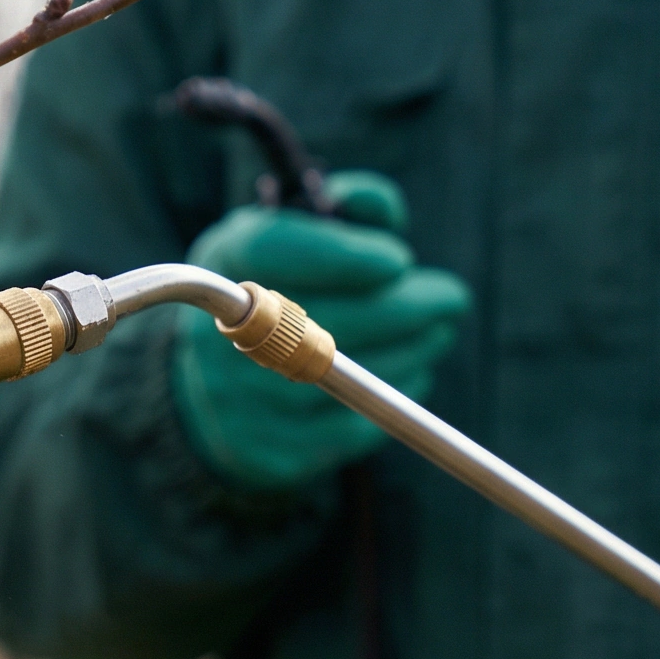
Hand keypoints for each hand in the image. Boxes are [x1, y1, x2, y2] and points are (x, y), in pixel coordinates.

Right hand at [170, 171, 469, 490]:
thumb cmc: (274, 292)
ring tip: (436, 331)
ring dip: (411, 352)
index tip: (398, 259)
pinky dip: (389, 397)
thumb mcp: (291, 231)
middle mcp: (221, 336)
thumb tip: (386, 212)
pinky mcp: (268, 453)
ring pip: (345, 378)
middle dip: (406, 308)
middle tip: (450, 297)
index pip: (282, 253)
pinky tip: (409, 371)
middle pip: (328, 322)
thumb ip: (343, 205)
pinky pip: (347, 430)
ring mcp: (239, 401)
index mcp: (225, 265)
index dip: (348, 257)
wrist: (209, 387)